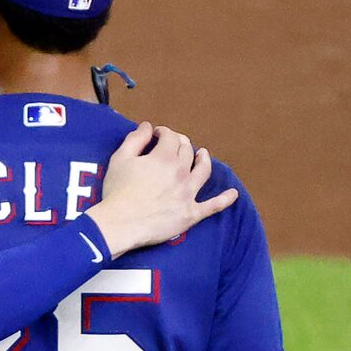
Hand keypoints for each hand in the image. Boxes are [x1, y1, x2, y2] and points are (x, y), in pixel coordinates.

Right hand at [88, 123, 238, 255]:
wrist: (120, 224)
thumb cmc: (117, 191)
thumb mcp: (120, 158)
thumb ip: (135, 139)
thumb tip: (148, 126)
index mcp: (164, 157)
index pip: (170, 137)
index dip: (163, 132)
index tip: (156, 135)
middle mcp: (181, 172)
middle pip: (187, 151)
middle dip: (180, 143)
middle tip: (173, 144)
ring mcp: (188, 193)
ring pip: (203, 171)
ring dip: (204, 160)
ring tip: (203, 155)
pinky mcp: (191, 213)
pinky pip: (212, 206)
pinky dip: (224, 200)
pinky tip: (233, 194)